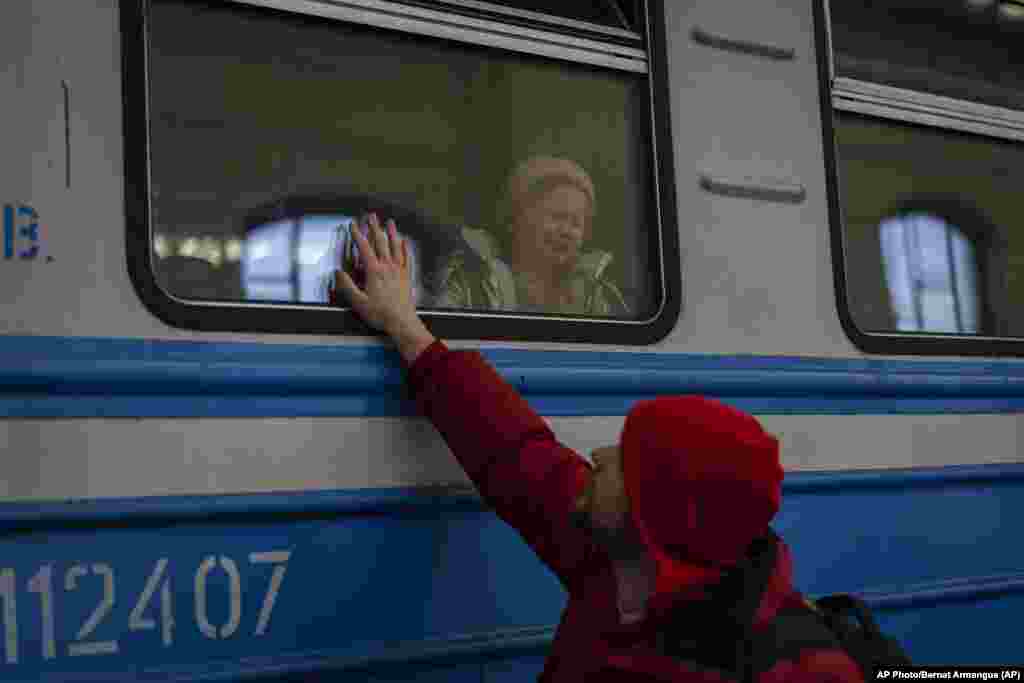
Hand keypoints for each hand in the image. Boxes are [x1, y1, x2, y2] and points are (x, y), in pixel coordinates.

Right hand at [334, 214, 415, 334]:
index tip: (353, 224)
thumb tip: (338, 272)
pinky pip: (406, 257)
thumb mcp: (358, 302)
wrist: (402, 322)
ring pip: (395, 247)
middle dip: (374, 227)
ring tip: (390, 222)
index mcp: (374, 271)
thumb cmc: (380, 314)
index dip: (358, 234)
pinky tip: (405, 241)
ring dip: (392, 233)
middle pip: (380, 242)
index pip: (364, 247)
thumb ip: (347, 286)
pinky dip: (405, 248)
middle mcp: (387, 267)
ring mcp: (399, 270)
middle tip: (372, 216)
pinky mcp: (407, 276)